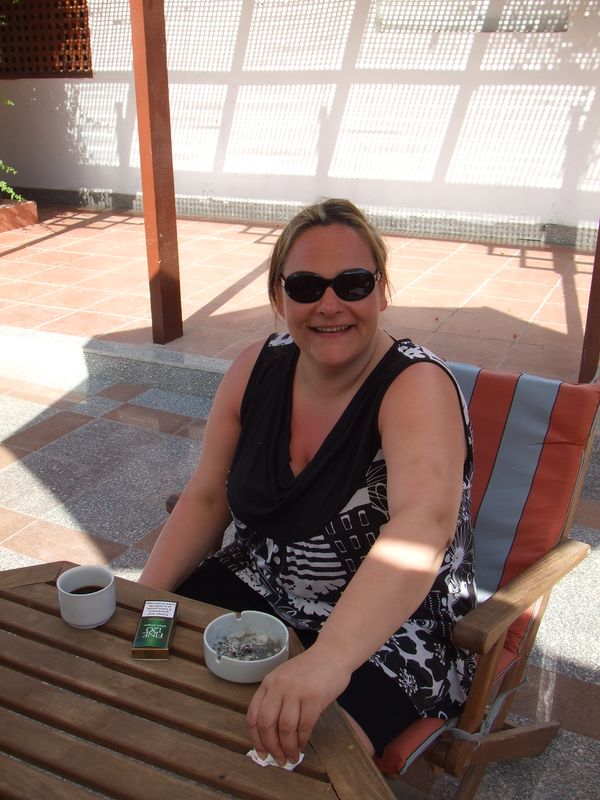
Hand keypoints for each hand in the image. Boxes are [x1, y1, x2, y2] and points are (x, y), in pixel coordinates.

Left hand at [246, 645, 350, 764]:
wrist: (333, 653)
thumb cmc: (310, 669)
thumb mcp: (285, 679)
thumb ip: (276, 700)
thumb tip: (271, 735)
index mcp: (268, 683)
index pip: (253, 715)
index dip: (256, 738)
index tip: (261, 753)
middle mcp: (278, 686)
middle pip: (267, 724)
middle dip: (271, 747)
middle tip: (278, 759)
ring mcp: (296, 691)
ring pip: (285, 728)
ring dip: (288, 747)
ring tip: (292, 756)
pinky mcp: (314, 697)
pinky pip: (305, 726)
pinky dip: (302, 740)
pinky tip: (303, 744)